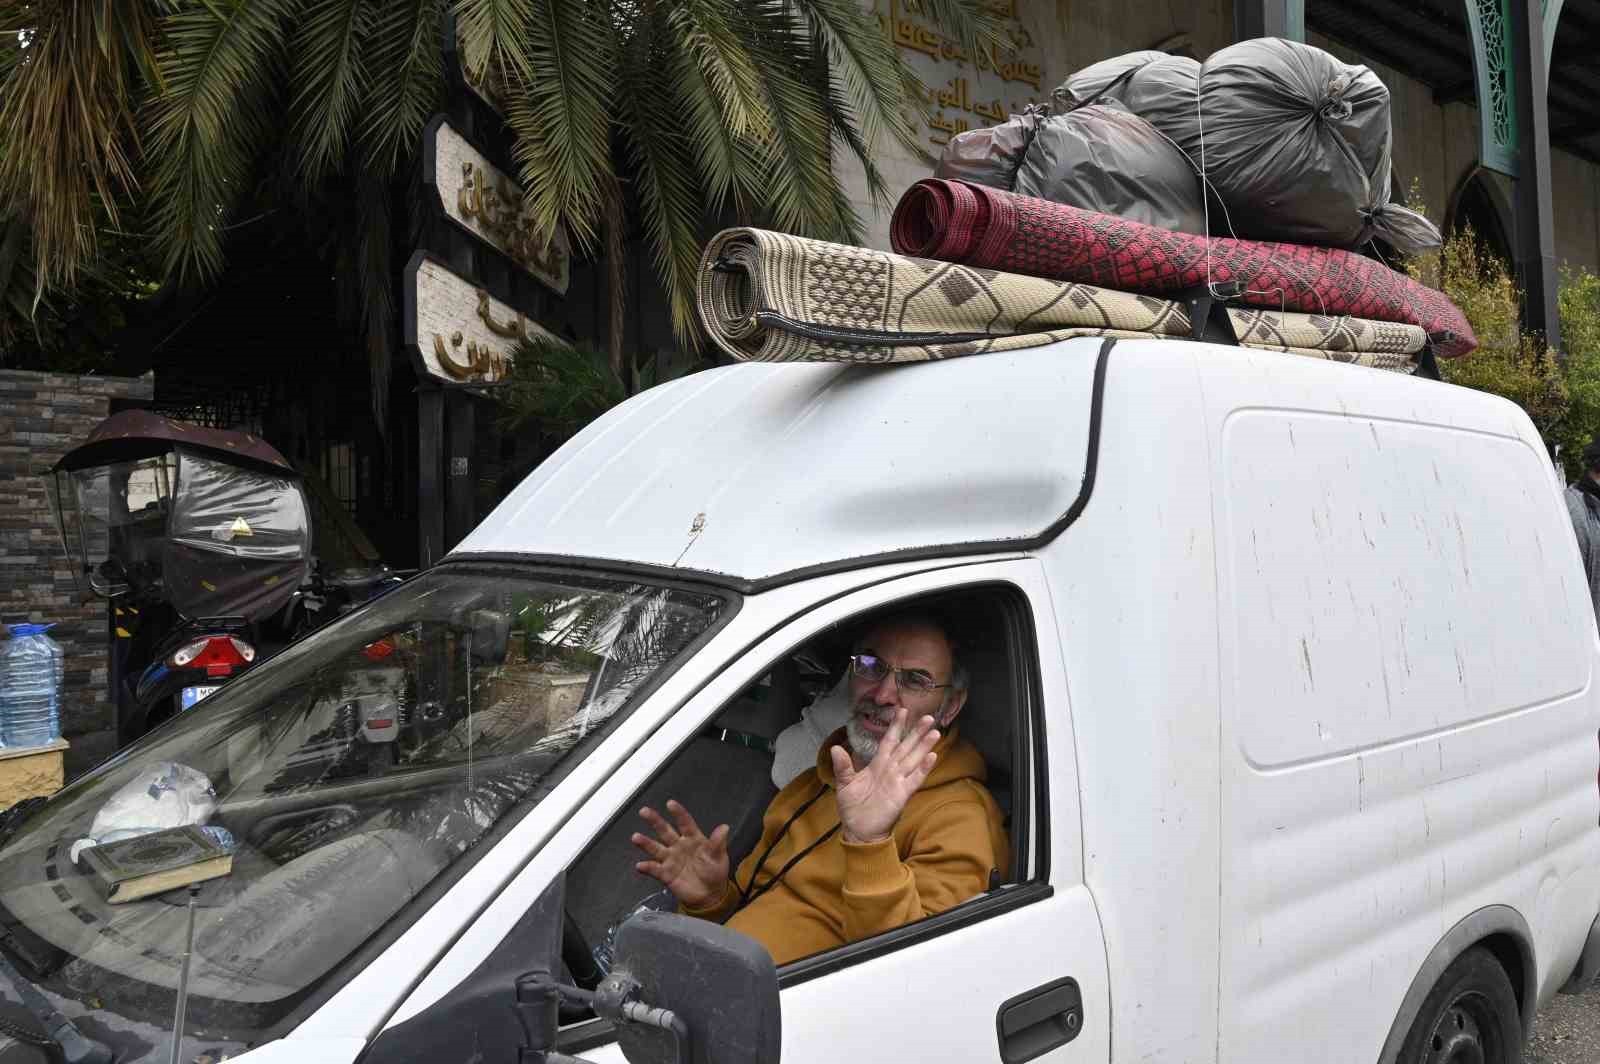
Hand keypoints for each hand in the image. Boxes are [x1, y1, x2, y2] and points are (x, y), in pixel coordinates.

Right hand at [632, 800, 729, 909]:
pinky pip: (655, 869)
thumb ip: (718, 843)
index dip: (678, 813)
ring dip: (646, 843)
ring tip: (636, 837)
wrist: (710, 894)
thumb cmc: (714, 872)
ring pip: (656, 848)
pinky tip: (640, 865)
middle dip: (655, 821)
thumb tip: (724, 827)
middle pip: (665, 830)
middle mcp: (679, 846)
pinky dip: (647, 867)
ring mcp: (671, 859)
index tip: (670, 804)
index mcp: (693, 839)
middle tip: (644, 811)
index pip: (685, 823)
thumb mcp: (719, 856)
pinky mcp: (666, 874)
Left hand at [831, 707, 939, 844]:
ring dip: (924, 745)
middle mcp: (890, 769)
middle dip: (916, 732)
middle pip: (906, 746)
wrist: (859, 830)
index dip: (895, 726)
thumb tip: (835, 748)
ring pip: (913, 759)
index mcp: (877, 764)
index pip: (889, 741)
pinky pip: (915, 778)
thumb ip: (843, 766)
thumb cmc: (852, 807)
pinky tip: (932, 756)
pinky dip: (924, 768)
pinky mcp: (902, 793)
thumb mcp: (844, 784)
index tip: (902, 710)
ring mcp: (898, 781)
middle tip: (928, 716)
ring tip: (935, 731)